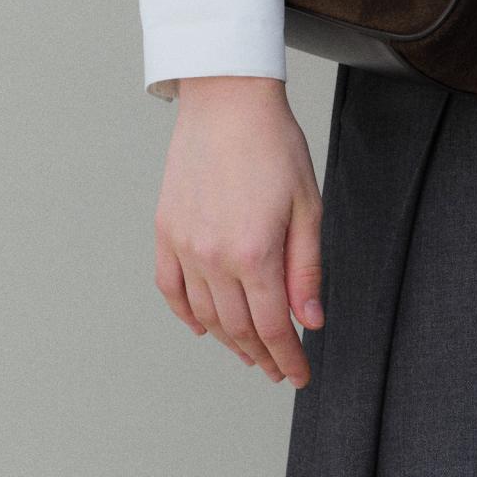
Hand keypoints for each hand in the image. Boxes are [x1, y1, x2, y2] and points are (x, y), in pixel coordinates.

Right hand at [153, 77, 324, 385]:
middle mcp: (214, 257)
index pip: (273, 327)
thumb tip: (310, 321)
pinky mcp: (166, 231)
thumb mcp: (307, 206)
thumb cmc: (274, 146)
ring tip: (250, 352)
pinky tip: (203, 327)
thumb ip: (306, 269)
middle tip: (279, 368)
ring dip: (229, 340)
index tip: (300, 375)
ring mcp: (184, 245)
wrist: (228, 101)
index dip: (289, 358)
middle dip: (263, 355)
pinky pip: (171, 289)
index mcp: (255, 253)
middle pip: (238, 328)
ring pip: (206, 314)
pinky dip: (186, 314)